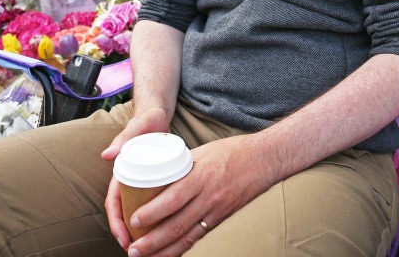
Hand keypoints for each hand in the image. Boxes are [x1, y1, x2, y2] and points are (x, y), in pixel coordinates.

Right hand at [102, 106, 170, 245]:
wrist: (157, 115)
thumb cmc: (145, 122)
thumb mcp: (135, 129)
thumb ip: (122, 139)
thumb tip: (107, 155)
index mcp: (121, 173)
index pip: (114, 203)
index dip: (116, 223)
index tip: (123, 239)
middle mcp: (129, 180)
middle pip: (125, 212)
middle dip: (129, 233)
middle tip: (138, 251)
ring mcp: (141, 182)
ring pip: (139, 211)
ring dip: (142, 230)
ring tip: (152, 247)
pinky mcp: (154, 181)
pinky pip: (152, 203)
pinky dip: (156, 218)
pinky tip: (165, 230)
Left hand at [114, 134, 273, 256]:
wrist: (264, 159)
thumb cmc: (232, 151)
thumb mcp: (202, 152)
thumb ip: (180, 166)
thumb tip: (156, 174)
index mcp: (201, 176)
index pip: (172, 198)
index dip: (152, 213)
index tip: (134, 220)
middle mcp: (208, 196)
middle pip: (177, 224)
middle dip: (152, 241)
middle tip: (133, 249)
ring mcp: (216, 210)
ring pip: (186, 236)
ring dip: (163, 250)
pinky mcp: (221, 217)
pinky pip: (198, 236)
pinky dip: (182, 248)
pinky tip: (168, 254)